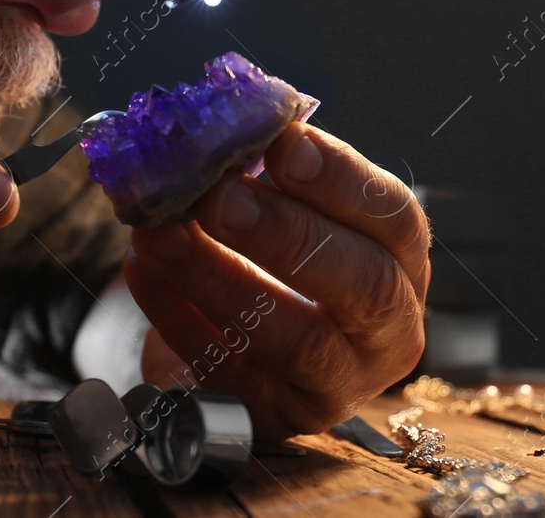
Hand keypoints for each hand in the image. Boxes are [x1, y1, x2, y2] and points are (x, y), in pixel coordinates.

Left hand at [125, 122, 428, 440]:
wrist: (230, 350)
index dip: (341, 180)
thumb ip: (266, 174)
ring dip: (220, 277)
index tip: (282, 143)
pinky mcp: (272, 419)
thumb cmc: (269, 262)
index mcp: (401, 263)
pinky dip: (177, 316)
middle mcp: (385, 332)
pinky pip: (227, 371)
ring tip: (161, 230)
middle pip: (363, 286)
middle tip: (218, 194)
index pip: (395, 219)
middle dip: (288, 234)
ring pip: (295, 341)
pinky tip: (143, 268)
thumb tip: (221, 126)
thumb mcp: (285, 213)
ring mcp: (334, 386)